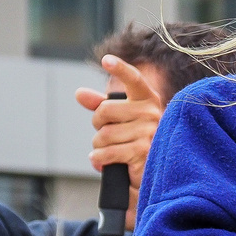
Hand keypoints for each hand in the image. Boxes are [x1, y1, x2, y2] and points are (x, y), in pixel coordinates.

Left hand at [76, 55, 164, 230]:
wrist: (156, 174)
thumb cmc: (136, 142)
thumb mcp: (119, 121)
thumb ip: (101, 105)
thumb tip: (79, 94)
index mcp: (148, 100)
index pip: (134, 79)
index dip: (120, 68)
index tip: (106, 60)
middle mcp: (152, 113)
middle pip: (104, 111)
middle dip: (98, 125)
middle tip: (107, 135)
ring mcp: (149, 132)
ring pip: (103, 135)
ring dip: (99, 146)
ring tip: (110, 151)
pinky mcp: (143, 152)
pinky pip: (107, 152)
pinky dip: (99, 159)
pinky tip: (103, 161)